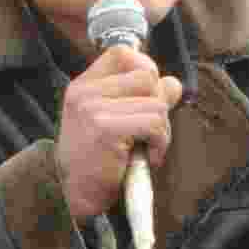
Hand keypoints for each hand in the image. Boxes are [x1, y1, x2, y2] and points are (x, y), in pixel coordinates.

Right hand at [56, 45, 182, 222]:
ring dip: (162, 130)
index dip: (145, 68)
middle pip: (147, 75)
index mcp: (83, 85)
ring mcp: (93, 109)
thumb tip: (173, 84)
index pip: (123, 52)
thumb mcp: (114, 120)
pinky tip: (148, 158)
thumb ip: (141, 98)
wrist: (75, 196)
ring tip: (147, 149)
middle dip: (159, 104)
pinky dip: (160, 143)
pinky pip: (154, 123)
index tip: (147, 97)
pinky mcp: (105, 128)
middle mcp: (85, 92)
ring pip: (156, 102)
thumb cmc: (97, 160)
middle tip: (150, 131)